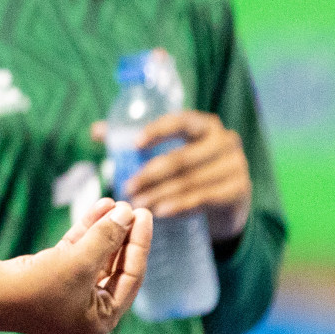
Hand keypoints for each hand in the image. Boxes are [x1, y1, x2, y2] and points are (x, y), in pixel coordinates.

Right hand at [0, 199, 151, 333]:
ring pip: (94, 255)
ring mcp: (68, 293)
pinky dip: (85, 230)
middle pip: (114, 266)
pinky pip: (76, 251)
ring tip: (115, 202)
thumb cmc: (35, 289)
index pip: (130, 278)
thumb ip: (106, 238)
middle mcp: (87, 310)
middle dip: (122, 235)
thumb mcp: (78, 263)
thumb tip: (128, 215)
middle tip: (133, 208)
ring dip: (104, 229)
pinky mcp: (51, 275)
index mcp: (100, 321)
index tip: (144, 214)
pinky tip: (97, 207)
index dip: (139, 244)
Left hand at [92, 110, 251, 241]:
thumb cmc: (188, 169)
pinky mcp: (238, 190)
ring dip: (161, 194)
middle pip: (182, 158)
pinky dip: (180, 205)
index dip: (158, 131)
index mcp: (204, 124)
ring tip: (139, 203)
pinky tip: (161, 212)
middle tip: (127, 187)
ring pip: (190, 181)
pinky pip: (204, 198)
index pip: (181, 121)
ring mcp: (235, 165)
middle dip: (151, 174)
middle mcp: (224, 141)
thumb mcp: (166, 151)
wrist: (226, 200)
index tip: (135, 145)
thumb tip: (96, 131)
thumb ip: (133, 140)